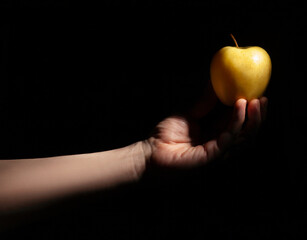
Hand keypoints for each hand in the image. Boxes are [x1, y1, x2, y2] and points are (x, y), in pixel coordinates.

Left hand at [145, 97, 267, 167]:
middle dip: (257, 117)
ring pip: (242, 138)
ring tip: (254, 101)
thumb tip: (215, 82)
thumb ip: (204, 102)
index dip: (250, 111)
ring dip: (251, 119)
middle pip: (246, 133)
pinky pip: (227, 140)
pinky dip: (235, 123)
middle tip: (263, 99)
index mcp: (215, 135)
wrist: (150, 152)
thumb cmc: (166, 135)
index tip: (258, 94)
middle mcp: (219, 144)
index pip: (239, 124)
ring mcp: (216, 152)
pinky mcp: (210, 157)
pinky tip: (239, 107)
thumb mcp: (188, 112)